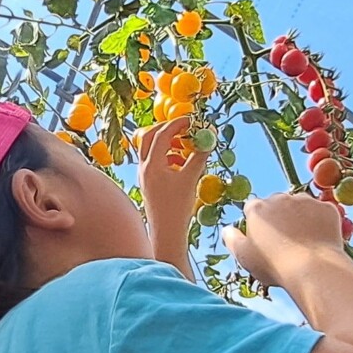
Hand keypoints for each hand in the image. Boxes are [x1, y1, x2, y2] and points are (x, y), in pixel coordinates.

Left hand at [136, 113, 205, 227]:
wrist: (166, 232)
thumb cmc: (178, 207)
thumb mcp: (191, 178)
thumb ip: (199, 156)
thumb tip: (208, 137)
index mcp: (151, 164)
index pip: (161, 134)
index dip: (177, 124)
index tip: (191, 120)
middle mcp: (143, 167)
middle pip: (149, 137)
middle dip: (167, 129)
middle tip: (184, 128)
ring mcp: (144, 175)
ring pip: (151, 149)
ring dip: (168, 143)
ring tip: (185, 147)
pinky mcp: (148, 183)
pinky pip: (155, 161)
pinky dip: (167, 156)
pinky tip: (181, 164)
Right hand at [225, 190, 345, 289]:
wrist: (313, 268)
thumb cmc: (273, 265)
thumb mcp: (244, 256)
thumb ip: (232, 240)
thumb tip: (227, 230)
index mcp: (258, 209)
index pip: (253, 208)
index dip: (256, 222)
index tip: (263, 238)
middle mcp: (282, 198)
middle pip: (277, 203)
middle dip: (279, 216)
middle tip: (285, 241)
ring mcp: (307, 201)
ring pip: (301, 205)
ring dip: (301, 217)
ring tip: (304, 241)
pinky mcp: (328, 208)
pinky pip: (322, 212)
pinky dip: (321, 222)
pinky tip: (319, 239)